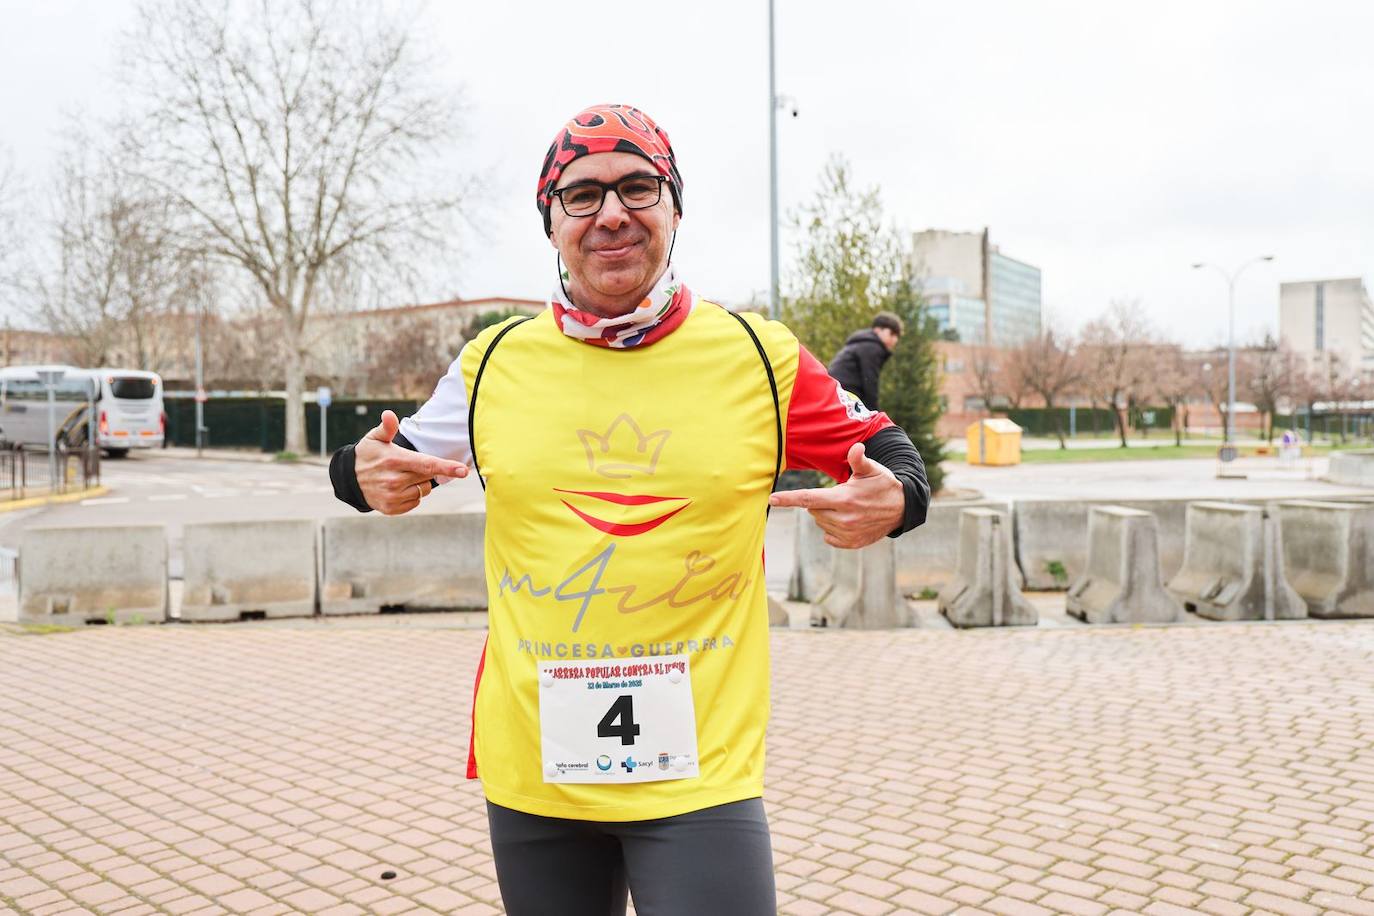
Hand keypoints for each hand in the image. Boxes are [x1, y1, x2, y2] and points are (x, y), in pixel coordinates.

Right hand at [355, 410, 467, 515]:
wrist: (349, 480)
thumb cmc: (367, 455)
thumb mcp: (374, 438)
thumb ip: (386, 428)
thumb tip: (389, 415)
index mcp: (395, 460)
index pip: (427, 464)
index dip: (447, 467)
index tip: (463, 470)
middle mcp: (395, 480)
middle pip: (428, 476)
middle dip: (424, 470)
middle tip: (407, 465)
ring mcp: (393, 496)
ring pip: (423, 490)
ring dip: (418, 483)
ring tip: (400, 476)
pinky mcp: (391, 508)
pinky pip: (415, 502)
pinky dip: (411, 495)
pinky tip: (398, 488)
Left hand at [768, 443, 903, 548]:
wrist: (902, 509)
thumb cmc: (883, 484)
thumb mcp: (872, 469)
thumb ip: (859, 459)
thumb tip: (856, 447)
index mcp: (844, 499)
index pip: (809, 498)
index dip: (789, 498)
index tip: (772, 498)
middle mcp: (844, 518)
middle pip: (813, 511)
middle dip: (820, 502)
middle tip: (839, 495)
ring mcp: (847, 533)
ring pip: (820, 522)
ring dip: (826, 514)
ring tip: (847, 507)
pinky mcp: (851, 543)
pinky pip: (829, 537)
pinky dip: (832, 528)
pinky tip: (848, 520)